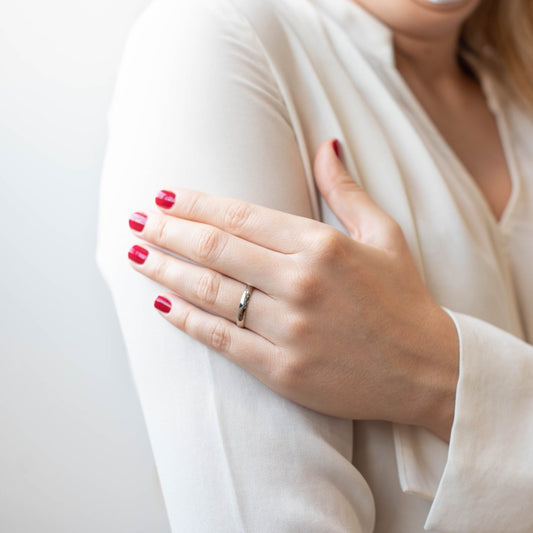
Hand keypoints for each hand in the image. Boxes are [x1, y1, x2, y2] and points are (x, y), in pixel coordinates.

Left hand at [127, 138, 458, 440]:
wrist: (430, 370)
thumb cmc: (405, 299)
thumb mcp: (385, 234)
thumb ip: (345, 190)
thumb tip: (325, 143)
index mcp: (323, 245)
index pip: (240, 217)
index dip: (195, 204)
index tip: (164, 196)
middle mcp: (301, 284)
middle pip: (216, 249)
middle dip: (168, 232)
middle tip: (138, 222)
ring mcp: (289, 329)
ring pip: (210, 292)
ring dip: (166, 271)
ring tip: (136, 255)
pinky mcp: (282, 370)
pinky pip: (222, 340)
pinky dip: (187, 320)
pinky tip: (163, 304)